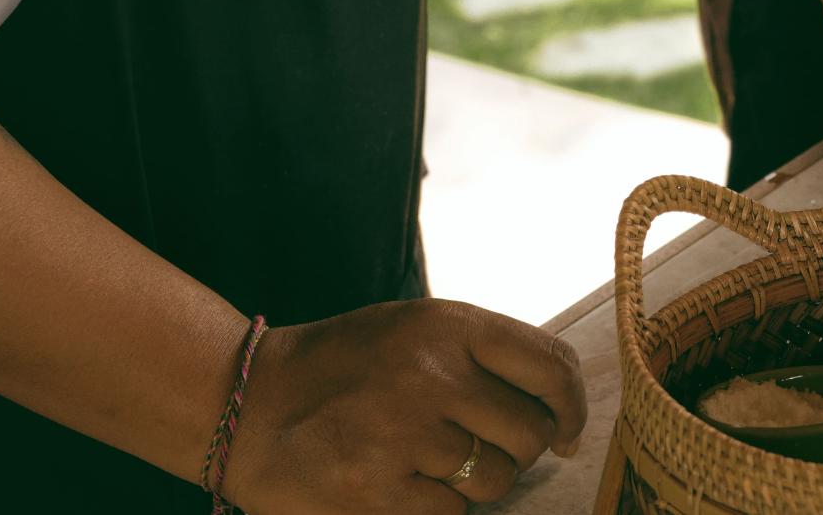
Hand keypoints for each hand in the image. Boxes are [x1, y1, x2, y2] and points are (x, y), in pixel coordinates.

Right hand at [222, 299, 587, 514]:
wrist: (250, 404)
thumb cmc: (346, 367)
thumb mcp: (415, 331)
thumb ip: (485, 355)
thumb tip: (561, 407)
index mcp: (448, 326)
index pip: (551, 365)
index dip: (573, 405)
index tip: (568, 431)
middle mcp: (432, 375)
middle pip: (530, 433)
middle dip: (517, 449)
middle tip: (481, 446)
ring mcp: (404, 435)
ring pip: (495, 479)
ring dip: (475, 480)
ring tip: (427, 459)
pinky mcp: (377, 491)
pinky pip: (450, 511)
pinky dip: (434, 505)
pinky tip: (397, 480)